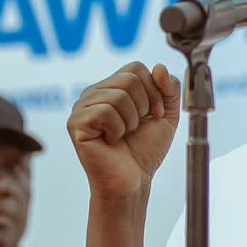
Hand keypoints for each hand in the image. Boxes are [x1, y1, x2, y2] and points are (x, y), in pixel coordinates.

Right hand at [68, 63, 180, 199]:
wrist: (134, 180)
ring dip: (130, 121)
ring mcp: (82, 107)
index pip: (136, 67)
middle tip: (137, 127)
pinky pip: (105, 111)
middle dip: (143, 106)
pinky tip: (111, 141)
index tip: (153, 114)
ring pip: (118, 95)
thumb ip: (169, 88)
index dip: (153, 90)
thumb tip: (159, 67)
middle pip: (129, 79)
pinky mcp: (76, 123)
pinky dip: (117, 129)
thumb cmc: (145, 149)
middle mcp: (94, 93)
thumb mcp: (167, 114)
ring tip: (123, 135)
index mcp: (112, 87)